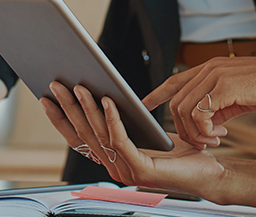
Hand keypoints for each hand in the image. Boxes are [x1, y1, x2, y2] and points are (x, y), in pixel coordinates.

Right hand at [41, 82, 225, 196]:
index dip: (60, 119)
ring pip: (99, 135)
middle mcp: (114, 168)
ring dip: (87, 109)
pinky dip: (112, 119)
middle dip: (68, 108)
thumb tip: (103, 94)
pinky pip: (121, 140)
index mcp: (112, 160)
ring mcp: (126, 171)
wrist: (209, 172)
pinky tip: (108, 101)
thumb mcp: (145, 132)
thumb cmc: (181, 152)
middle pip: (84, 134)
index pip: (79, 139)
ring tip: (79, 86)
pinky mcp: (141, 170)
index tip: (46, 98)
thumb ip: (124, 122)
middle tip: (56, 84)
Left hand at [142, 56, 255, 149]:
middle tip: (204, 141)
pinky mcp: (225, 87)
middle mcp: (210, 68)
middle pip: (177, 102)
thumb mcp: (239, 96)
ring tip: (214, 140)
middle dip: (184, 128)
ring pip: (184, 110)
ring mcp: (216, 75)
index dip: (157, 93)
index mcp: (212, 67)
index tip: (144, 105)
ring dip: (195, 133)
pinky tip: (221, 134)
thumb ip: (219, 104)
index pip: (175, 79)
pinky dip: (205, 130)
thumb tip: (206, 122)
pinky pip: (200, 114)